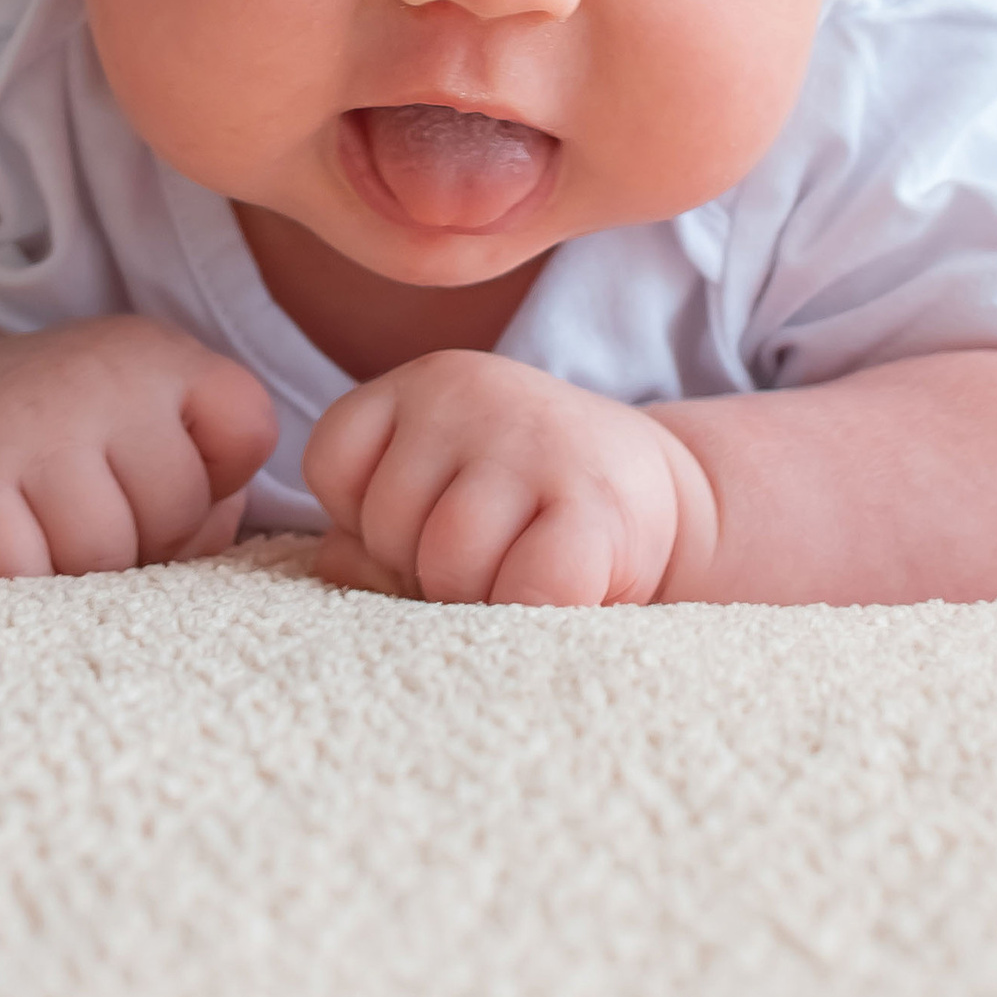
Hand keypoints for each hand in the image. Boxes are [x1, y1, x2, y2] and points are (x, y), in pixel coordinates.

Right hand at [0, 314, 274, 578]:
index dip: (217, 480)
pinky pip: (29, 576)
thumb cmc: (76, 437)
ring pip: (105, 556)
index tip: (161, 472)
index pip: (248, 430)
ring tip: (56, 528)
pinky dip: (25, 581)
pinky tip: (13, 543)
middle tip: (99, 510)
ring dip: (86, 571)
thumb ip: (213, 482)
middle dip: (150, 540)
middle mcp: (96, 373)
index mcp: (156, 352)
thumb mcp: (157, 422)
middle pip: (177, 510)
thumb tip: (205, 544)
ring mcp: (29, 425)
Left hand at [304, 353, 713, 607]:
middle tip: (484, 557)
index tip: (423, 523)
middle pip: (387, 525)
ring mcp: (531, 444)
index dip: (362, 519)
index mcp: (424, 383)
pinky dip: (529, 613)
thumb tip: (333, 569)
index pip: (331, 461)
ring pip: (447, 563)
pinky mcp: (591, 505)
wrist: (664, 491)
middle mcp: (470, 394)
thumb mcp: (443, 487)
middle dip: (420, 570)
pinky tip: (557, 591)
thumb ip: (374, 526)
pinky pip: (523, 591)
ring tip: (515, 574)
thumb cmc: (529, 502)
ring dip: (476, 598)